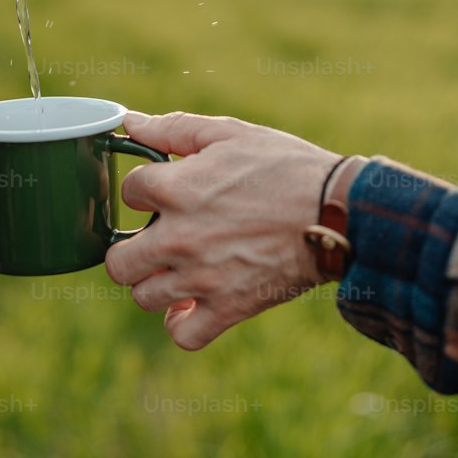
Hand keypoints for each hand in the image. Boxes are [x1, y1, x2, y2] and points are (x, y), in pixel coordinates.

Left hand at [105, 110, 342, 349]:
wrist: (340, 212)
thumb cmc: (286, 166)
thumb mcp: (230, 133)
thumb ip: (174, 128)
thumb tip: (130, 123)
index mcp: (176, 189)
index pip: (128, 193)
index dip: (146, 190)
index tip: (167, 191)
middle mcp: (179, 237)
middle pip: (118, 261)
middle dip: (132, 248)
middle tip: (158, 239)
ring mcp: (202, 278)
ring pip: (143, 296)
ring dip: (156, 283)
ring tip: (178, 268)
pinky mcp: (230, 308)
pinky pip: (183, 334)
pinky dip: (181, 324)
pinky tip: (190, 304)